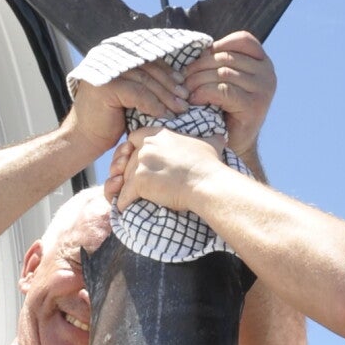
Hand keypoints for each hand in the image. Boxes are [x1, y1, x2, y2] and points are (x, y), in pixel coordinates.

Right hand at [63, 55, 189, 164]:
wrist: (83, 140)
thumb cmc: (108, 123)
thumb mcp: (130, 99)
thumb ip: (145, 86)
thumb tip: (177, 83)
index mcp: (115, 58)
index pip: (147, 60)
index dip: (167, 72)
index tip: (184, 84)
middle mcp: (109, 60)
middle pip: (148, 68)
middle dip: (170, 84)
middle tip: (186, 98)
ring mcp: (106, 72)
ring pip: (145, 80)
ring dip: (165, 95)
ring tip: (180, 108)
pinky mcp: (106, 86)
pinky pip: (138, 93)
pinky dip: (153, 104)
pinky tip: (164, 114)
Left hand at [106, 123, 225, 215]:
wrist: (207, 183)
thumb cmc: (210, 165)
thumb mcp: (210, 145)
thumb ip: (211, 139)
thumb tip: (223, 137)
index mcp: (158, 134)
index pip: (134, 138)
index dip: (133, 149)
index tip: (138, 160)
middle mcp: (147, 146)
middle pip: (126, 159)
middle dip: (127, 171)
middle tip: (131, 184)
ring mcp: (141, 164)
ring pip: (123, 178)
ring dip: (125, 189)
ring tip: (127, 198)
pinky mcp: (139, 182)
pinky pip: (122, 195)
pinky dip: (122, 203)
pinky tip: (124, 210)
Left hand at [181, 31, 275, 159]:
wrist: (234, 144)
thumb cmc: (224, 109)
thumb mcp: (226, 78)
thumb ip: (220, 61)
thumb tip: (196, 46)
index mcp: (263, 62)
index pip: (242, 39)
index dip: (217, 46)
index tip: (199, 60)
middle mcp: (268, 73)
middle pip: (227, 57)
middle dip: (199, 66)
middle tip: (183, 78)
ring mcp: (264, 89)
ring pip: (222, 73)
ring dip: (198, 81)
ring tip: (186, 91)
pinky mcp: (254, 106)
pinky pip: (223, 90)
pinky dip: (204, 93)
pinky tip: (194, 100)